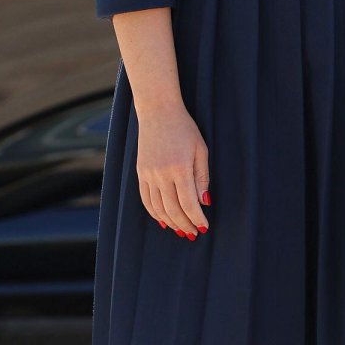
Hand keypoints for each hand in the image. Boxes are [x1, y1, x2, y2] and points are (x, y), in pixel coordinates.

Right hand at [136, 102, 209, 238]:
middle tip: (194, 233)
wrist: (158, 111)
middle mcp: (161, 174)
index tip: (204, 227)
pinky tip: (163, 220)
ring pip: (157, 208)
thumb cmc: (185, 129)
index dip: (197, 218)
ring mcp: (148, 174)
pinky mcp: (140, 172)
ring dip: (170, 222)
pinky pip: (145, 199)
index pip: (188, 203)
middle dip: (185, 224)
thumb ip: (202, 177)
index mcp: (179, 168)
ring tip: (181, 230)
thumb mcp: (201, 150)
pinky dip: (154, 213)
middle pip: (172, 209)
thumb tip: (204, 202)